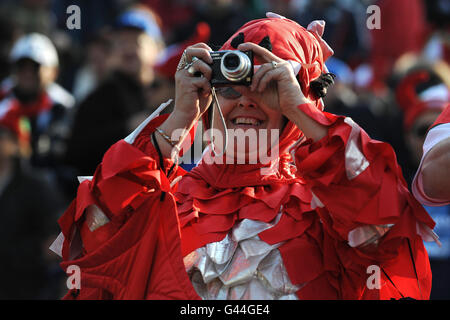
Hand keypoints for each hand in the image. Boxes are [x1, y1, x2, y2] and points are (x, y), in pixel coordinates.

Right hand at [157, 43, 213, 159]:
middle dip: (204, 53)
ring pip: (198, 64)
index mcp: (185, 68)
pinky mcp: (185, 84)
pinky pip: (202, 79)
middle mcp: (181, 70)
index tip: (211, 55)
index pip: (191, 49)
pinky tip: (205, 93)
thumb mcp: (204, 84)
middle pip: (190, 50)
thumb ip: (208, 74)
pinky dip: (208, 86)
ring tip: (209, 83)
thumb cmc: (196, 101)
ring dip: (209, 72)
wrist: (186, 115)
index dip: (202, 48)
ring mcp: (182, 76)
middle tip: (211, 62)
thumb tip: (219, 65)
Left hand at [236, 42, 308, 116]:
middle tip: (240, 46)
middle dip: (251, 48)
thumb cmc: (278, 100)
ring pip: (263, 68)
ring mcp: (283, 67)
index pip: (261, 55)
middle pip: (263, 51)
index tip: (241, 47)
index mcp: (274, 68)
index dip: (252, 50)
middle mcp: (279, 64)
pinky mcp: (285, 71)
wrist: (291, 107)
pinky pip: (268, 74)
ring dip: (256, 79)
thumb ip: (247, 89)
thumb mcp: (258, 93)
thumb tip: (235, 85)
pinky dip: (262, 82)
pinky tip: (261, 90)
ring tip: (254, 90)